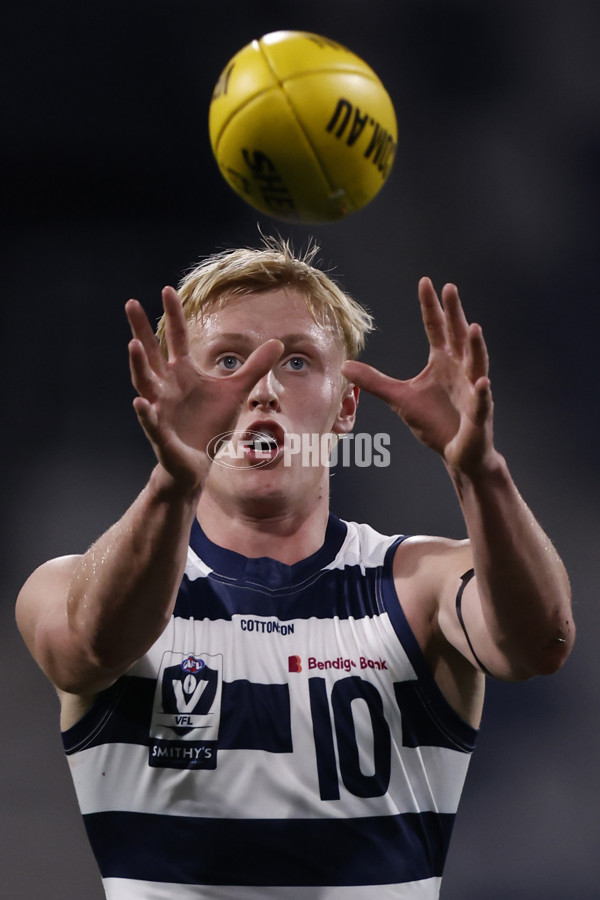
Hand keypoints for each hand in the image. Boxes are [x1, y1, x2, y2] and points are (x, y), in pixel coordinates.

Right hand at [126, 287, 282, 491]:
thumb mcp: (237, 392)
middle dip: (141, 329)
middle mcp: (166, 386)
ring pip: (145, 383)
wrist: (197, 464)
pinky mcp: (161, 435)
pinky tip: (139, 402)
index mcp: (183, 373)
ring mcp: (160, 409)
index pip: (176, 339)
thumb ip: (254, 366)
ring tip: (132, 345)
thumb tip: (277, 342)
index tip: (167, 289)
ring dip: (138, 365)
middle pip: (151, 354)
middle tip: (131, 303)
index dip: (174, 315)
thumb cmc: (210, 425)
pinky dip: (145, 414)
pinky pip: (151, 422)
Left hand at [342, 278, 494, 476]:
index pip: (436, 328)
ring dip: (475, 346)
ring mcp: (473, 391)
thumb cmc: (434, 422)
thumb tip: (345, 366)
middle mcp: (461, 370)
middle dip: (454, 313)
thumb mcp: (399, 398)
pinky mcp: (479, 415)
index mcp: (443, 362)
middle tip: (450, 288)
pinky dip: (482, 393)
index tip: (425, 282)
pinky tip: (482, 382)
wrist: (458, 454)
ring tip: (473, 327)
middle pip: (458, 336)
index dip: (431, 307)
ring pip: (477, 364)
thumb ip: (375, 381)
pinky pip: (482, 402)